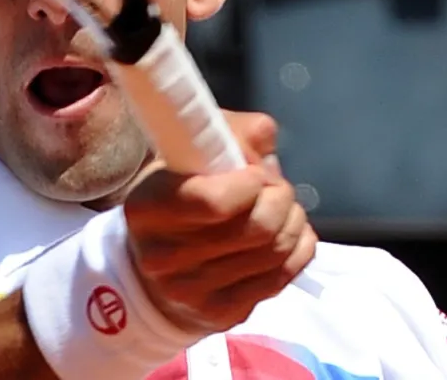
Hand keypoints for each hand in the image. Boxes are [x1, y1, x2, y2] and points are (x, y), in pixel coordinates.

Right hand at [122, 111, 317, 334]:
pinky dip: (298, 248)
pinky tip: (291, 234)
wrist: (153, 270)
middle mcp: (164, 257)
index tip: (256, 172)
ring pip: (274, 252)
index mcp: (148, 208)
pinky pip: (282, 277)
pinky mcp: (221, 315)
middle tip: (276, 188)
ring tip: (285, 208)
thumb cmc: (177, 196)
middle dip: (281, 198)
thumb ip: (228, 132)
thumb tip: (266, 142)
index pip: (214, 202)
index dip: (251, 182)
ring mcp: (193, 292)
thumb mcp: (186, 155)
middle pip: (255, 228)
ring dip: (293, 221)